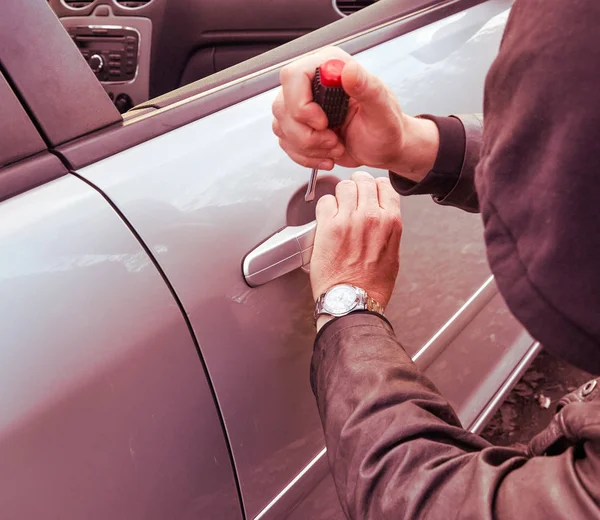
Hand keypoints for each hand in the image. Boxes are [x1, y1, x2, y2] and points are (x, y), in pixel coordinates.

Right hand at [271, 46, 438, 180]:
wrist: (382, 148)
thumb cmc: (386, 127)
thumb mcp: (382, 109)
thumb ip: (367, 87)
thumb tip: (348, 70)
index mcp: (330, 66)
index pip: (293, 76)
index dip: (301, 104)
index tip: (323, 123)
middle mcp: (311, 83)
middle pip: (282, 107)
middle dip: (307, 135)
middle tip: (334, 141)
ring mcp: (301, 106)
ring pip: (281, 128)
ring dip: (308, 147)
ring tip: (335, 147)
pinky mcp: (297, 126)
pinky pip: (286, 144)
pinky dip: (306, 157)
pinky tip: (327, 155)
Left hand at [311, 171, 402, 311]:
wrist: (352, 302)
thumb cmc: (371, 286)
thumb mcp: (393, 255)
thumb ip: (388, 231)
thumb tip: (382, 219)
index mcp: (391, 222)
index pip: (384, 186)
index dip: (373, 186)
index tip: (368, 190)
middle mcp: (372, 217)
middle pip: (362, 181)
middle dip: (355, 186)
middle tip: (350, 196)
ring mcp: (349, 220)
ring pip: (343, 186)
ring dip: (340, 195)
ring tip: (338, 208)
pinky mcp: (328, 226)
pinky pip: (325, 201)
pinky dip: (325, 207)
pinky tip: (326, 219)